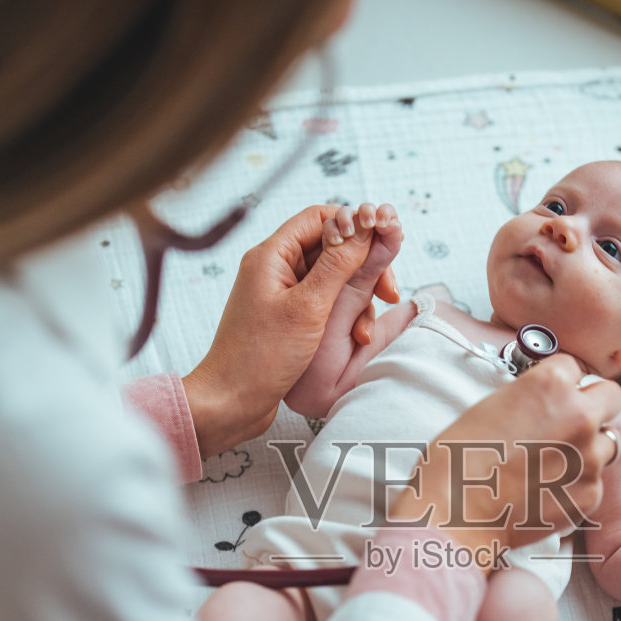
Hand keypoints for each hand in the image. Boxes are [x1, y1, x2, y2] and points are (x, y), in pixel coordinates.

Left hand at [181, 205, 397, 455]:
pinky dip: (344, 317)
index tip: (383, 244)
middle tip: (388, 291)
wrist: (232, 402)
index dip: (355, 226)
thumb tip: (364, 227)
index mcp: (272, 255)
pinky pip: (325, 304)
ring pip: (332, 279)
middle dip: (362, 268)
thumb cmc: (261, 357)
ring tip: (365, 329)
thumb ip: (339, 264)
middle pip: (330, 248)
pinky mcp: (288, 318)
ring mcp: (281, 294)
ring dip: (356, 299)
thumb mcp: (309, 307)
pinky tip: (355, 339)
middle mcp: (275, 269)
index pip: (320, 218)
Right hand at [391, 355, 620, 558]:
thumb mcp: (491, 406)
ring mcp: (590, 456)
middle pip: (611, 396)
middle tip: (572, 421)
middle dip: (594, 405)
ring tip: (558, 462)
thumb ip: (530, 398)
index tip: (556, 394)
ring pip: (608, 441)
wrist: (459, 512)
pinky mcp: (591, 493)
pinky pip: (595, 480)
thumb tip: (543, 403)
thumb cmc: (460, 459)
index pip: (574, 366)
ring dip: (590, 446)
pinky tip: (548, 490)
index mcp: (551, 384)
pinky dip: (577, 483)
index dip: (563, 382)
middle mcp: (580, 414)